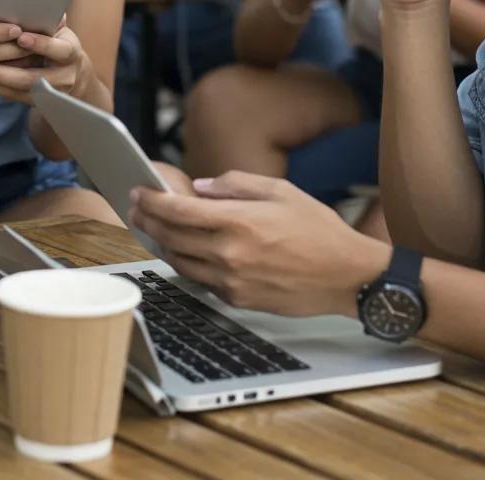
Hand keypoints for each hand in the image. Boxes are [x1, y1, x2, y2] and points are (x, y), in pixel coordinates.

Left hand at [0, 20, 91, 105]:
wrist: (71, 73)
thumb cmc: (58, 41)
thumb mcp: (58, 29)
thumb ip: (47, 19)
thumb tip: (34, 5)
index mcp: (70, 53)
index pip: (58, 50)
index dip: (40, 44)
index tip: (21, 37)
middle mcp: (63, 77)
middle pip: (31, 78)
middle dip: (0, 70)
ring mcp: (50, 93)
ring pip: (17, 90)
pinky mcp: (35, 102)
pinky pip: (10, 96)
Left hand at [128, 172, 387, 317]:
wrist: (348, 278)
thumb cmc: (319, 229)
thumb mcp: (280, 190)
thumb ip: (235, 184)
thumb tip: (201, 187)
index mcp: (239, 220)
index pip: (178, 210)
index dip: (151, 200)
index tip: (137, 190)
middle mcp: (229, 252)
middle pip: (171, 236)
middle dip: (147, 220)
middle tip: (135, 208)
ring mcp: (231, 280)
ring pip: (179, 261)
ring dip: (161, 243)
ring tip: (152, 228)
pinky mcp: (238, 300)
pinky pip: (200, 280)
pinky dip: (186, 263)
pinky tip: (183, 250)